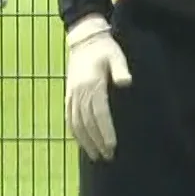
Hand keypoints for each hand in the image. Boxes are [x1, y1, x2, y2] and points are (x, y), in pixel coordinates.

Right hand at [64, 15, 132, 160]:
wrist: (84, 39)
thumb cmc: (105, 48)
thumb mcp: (116, 55)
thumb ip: (120, 69)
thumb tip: (126, 82)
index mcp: (92, 84)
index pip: (99, 114)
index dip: (105, 131)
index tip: (112, 146)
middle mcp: (80, 91)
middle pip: (88, 122)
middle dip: (97, 141)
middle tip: (107, 156)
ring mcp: (72, 93)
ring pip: (76, 122)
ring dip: (85, 140)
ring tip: (95, 155)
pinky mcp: (68, 94)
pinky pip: (69, 116)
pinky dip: (74, 131)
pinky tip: (80, 141)